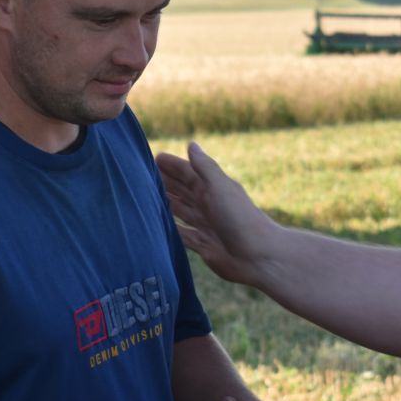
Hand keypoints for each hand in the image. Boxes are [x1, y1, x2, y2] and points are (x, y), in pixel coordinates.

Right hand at [156, 143, 281, 287]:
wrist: (258, 256)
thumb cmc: (240, 218)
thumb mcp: (220, 187)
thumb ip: (204, 168)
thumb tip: (191, 144)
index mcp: (213, 188)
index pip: (188, 173)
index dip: (172, 165)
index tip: (153, 158)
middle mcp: (209, 205)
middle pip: (183, 191)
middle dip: (166, 183)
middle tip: (142, 177)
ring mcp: (206, 226)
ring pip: (181, 211)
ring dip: (166, 204)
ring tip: (146, 199)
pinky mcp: (204, 245)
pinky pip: (183, 234)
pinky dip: (171, 229)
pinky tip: (157, 227)